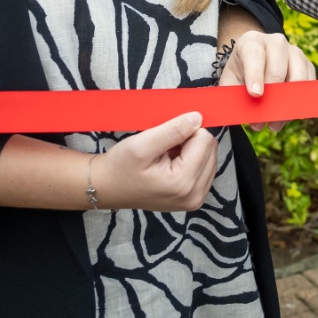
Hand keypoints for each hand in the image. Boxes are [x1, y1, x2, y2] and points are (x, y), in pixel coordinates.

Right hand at [94, 112, 219, 210]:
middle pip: (210, 149)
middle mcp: (194, 195)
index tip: (166, 137)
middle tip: (165, 147)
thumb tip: (198, 118)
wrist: (107, 188)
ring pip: (210, 157)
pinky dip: (191, 160)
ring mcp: (195, 199)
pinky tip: (172, 164)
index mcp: (182, 183)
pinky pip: (205, 168)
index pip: (204, 140)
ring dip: (191, 150)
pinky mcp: (194, 199)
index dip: (186, 131)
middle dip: (191, 141)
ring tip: (167, 156)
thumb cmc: (120, 167)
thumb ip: (173, 130)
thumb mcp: (142, 144)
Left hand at [217, 19, 315, 129]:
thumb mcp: (229, 80)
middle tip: (264, 118)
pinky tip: (286, 118)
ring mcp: (294, 51)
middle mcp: (275, 42)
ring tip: (275, 124)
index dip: (255, 75)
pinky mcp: (307, 64)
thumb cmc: (240, 72)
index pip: (255, 56)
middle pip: (278, 66)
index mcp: (252, 42)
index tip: (255, 94)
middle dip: (273, 95)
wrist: (253, 61)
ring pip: (298, 75)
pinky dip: (299, 103)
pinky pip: (308, 83)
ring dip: (288, 102)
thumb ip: (232, 95)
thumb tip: (242, 116)